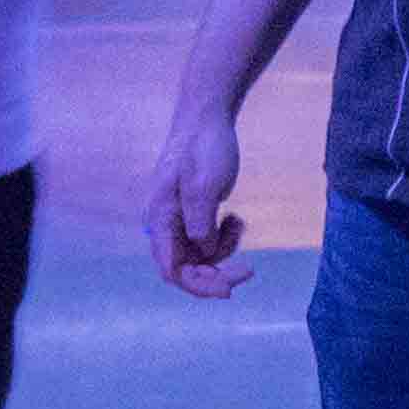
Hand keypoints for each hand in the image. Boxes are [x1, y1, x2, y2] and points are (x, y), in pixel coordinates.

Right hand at [147, 98, 251, 296]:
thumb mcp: (204, 184)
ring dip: (225, 249)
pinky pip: (209, 242)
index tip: (228, 289)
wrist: (207, 119)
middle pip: (187, 269)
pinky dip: (226, 237)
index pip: (171, 269)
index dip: (197, 285)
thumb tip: (203, 251)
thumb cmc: (203, 146)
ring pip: (201, 257)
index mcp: (160, 218)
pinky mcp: (194, 216)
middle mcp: (165, 225)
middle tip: (248, 270)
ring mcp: (179, 221)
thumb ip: (200, 221)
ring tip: (237, 222)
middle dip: (216, 273)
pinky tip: (236, 218)